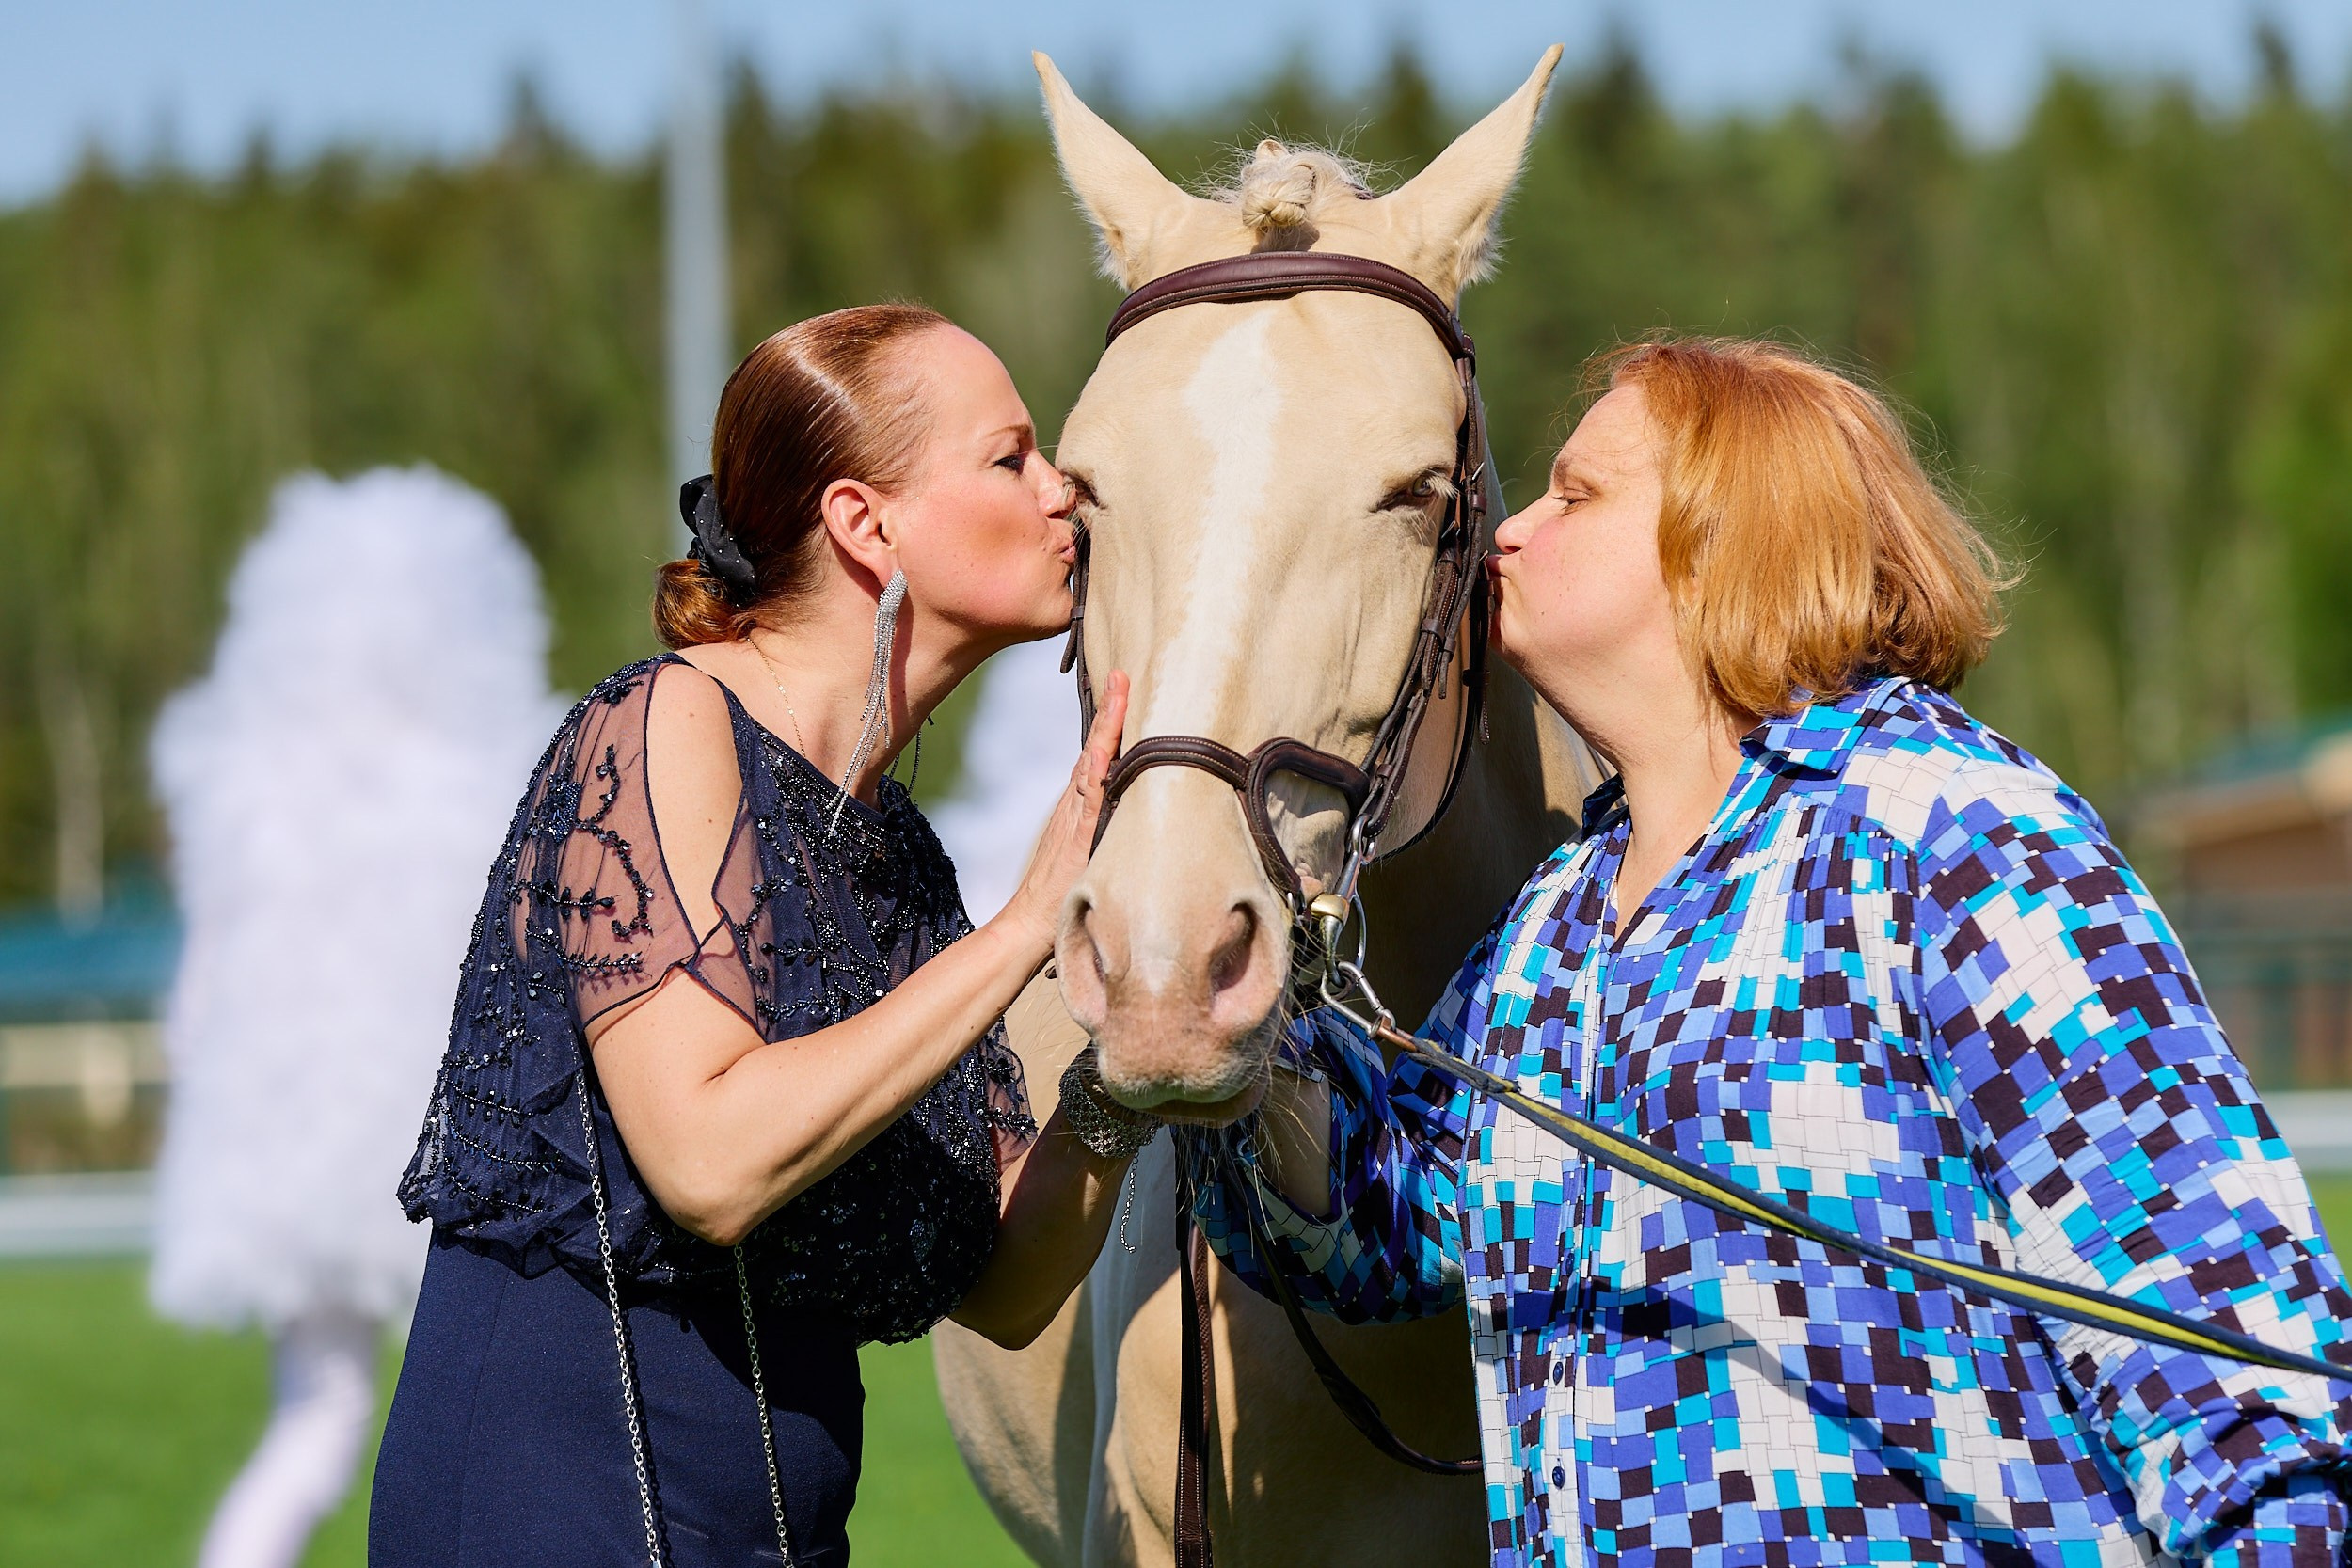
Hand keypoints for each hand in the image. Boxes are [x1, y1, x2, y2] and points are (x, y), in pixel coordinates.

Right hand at [999, 671, 1128, 959]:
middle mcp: (1080, 800)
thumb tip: (1134, 809)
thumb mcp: (1090, 850)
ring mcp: (1078, 813)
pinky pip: (1093, 791)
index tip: (1123, 682)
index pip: (1101, 750)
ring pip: (1095, 758)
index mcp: (1085, 802)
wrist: (1031, 922)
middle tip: (1123, 670)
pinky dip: (1099, 763)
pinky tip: (1107, 742)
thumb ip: (1106, 826)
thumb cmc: (1063, 892)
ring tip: (1120, 685)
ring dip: (1108, 722)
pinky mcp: (1081, 832)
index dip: (1113, 716)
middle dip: (1113, 706)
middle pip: (1098, 743)